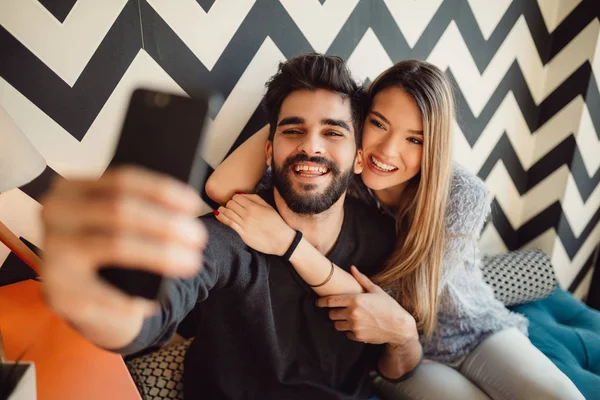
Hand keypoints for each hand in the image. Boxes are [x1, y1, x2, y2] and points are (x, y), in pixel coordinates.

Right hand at [40, 166, 206, 349]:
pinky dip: (130, 300)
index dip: (161, 190)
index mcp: (71, 190)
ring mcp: (52, 253)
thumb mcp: (115, 223)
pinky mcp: (55, 292)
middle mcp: (55, 215)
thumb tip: (184, 208)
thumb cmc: (106, 250)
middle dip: (166, 223)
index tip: (194, 202)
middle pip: (119, 210)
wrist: (76, 297)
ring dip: (160, 254)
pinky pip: (100, 295)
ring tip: (191, 262)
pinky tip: (154, 303)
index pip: (120, 180)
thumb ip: (139, 209)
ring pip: (115, 245)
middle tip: (199, 237)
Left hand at [215, 193, 295, 255]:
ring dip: (222, 210)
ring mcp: (245, 224)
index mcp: (255, 206)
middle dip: (228, 204)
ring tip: (220, 210)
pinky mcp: (243, 234)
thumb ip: (255, 198)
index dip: (234, 199)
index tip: (234, 202)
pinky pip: (229, 223)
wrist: (282, 240)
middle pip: (231, 204)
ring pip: (228, 213)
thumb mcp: (268, 207)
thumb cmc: (276, 223)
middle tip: (229, 207)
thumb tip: (241, 194)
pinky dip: (221, 218)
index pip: (237, 198)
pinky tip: (218, 215)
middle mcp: (248, 214)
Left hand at [316, 266, 417, 345]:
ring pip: (337, 325)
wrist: (399, 327)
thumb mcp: (376, 290)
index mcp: (355, 300)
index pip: (331, 301)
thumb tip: (352, 268)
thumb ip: (361, 279)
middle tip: (338, 310)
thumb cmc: (389, 306)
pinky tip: (358, 326)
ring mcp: (355, 326)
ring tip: (348, 318)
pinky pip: (346, 333)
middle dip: (333, 312)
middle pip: (331, 314)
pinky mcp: (358, 336)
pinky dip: (349, 330)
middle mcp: (352, 314)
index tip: (318, 302)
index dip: (321, 302)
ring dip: (340, 321)